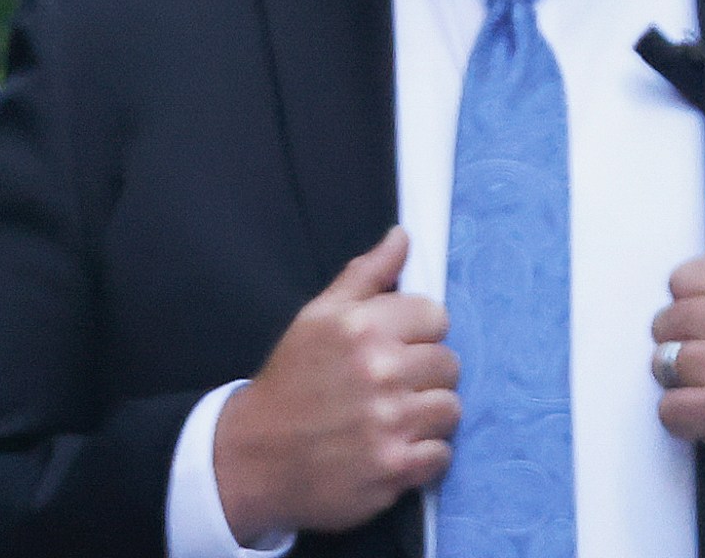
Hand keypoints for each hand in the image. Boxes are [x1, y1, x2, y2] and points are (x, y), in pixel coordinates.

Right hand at [212, 227, 459, 540]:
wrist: (254, 456)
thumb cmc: (291, 381)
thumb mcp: (317, 317)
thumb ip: (366, 274)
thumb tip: (402, 237)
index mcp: (361, 326)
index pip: (436, 316)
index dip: (418, 333)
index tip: (395, 348)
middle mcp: (379, 370)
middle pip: (449, 363)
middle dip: (424, 375)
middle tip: (391, 387)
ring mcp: (389, 422)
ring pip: (450, 408)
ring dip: (428, 416)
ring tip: (395, 419)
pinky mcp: (394, 468)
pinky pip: (442, 454)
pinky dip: (423, 456)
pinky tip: (393, 449)